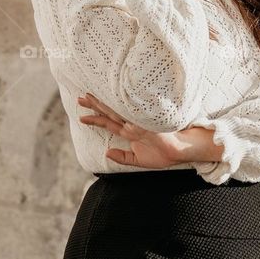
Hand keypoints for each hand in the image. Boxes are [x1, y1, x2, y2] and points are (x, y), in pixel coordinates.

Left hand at [77, 92, 222, 167]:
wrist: (180, 151)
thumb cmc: (163, 154)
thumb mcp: (138, 160)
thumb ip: (123, 157)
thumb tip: (107, 153)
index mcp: (130, 131)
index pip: (109, 122)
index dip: (95, 119)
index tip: (81, 116)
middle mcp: (131, 124)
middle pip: (108, 113)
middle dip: (93, 106)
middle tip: (79, 99)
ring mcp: (137, 122)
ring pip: (115, 112)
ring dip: (100, 106)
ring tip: (86, 99)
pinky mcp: (144, 123)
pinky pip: (128, 115)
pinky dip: (118, 110)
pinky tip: (107, 104)